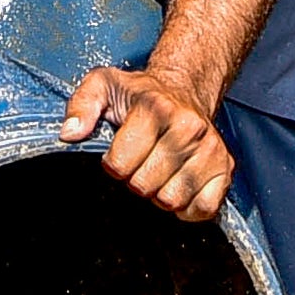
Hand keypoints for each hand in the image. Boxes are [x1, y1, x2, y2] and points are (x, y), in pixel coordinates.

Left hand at [60, 62, 238, 220]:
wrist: (184, 89)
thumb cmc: (140, 94)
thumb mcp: (103, 86)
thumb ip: (81, 105)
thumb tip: (69, 134)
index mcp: (155, 108)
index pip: (120, 164)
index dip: (113, 164)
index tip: (119, 152)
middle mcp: (188, 128)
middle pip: (144, 186)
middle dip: (135, 179)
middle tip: (142, 160)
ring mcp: (210, 149)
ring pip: (172, 200)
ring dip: (159, 192)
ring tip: (160, 169)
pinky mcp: (225, 168)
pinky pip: (203, 208)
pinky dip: (187, 206)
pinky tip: (178, 184)